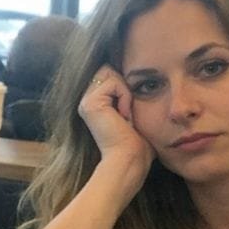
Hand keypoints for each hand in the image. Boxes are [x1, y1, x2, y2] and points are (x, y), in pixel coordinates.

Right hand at [77, 65, 153, 192]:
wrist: (129, 159)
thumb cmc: (136, 144)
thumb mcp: (135, 114)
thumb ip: (130, 95)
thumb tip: (143, 80)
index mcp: (95, 104)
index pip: (110, 74)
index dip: (125, 84)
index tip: (129, 112)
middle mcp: (86, 101)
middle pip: (109, 69)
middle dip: (124, 85)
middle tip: (128, 113)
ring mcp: (85, 101)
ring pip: (111, 72)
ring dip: (126, 92)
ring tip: (126, 115)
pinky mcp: (90, 103)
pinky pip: (114, 82)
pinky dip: (125, 97)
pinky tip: (124, 116)